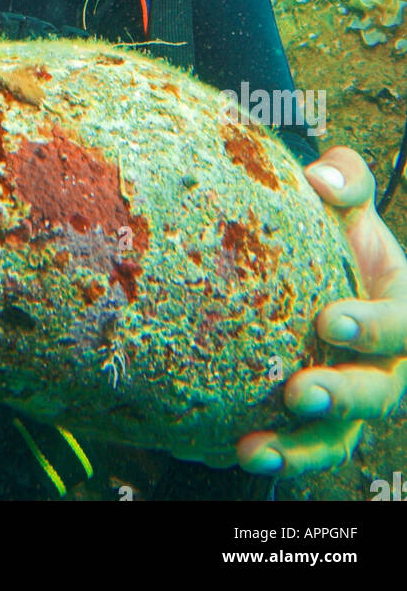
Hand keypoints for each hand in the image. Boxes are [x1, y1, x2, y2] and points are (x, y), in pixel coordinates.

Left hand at [237, 145, 406, 479]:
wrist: (311, 265)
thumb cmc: (335, 230)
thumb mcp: (347, 201)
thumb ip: (346, 180)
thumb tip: (321, 178)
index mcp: (404, 309)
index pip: (402, 324)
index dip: (374, 328)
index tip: (330, 321)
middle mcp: (388, 364)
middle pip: (379, 391)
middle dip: (343, 395)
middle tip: (299, 391)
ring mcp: (355, 401)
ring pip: (341, 437)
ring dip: (303, 445)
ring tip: (257, 447)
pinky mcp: (321, 425)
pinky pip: (305, 449)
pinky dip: (279, 454)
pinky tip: (241, 450)